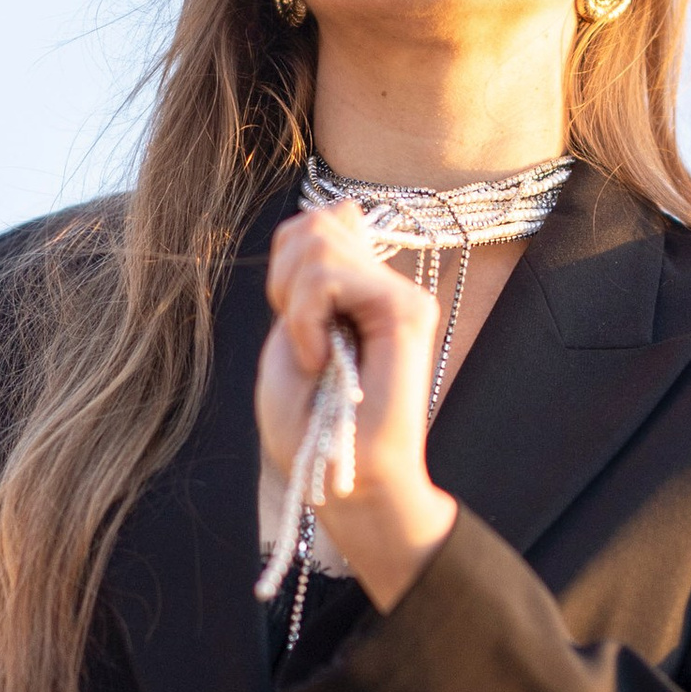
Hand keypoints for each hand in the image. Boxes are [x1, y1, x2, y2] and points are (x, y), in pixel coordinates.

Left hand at [259, 203, 460, 609]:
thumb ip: (310, 274)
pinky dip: (306, 318)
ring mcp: (401, 296)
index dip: (283, 265)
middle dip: (283, 280)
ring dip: (294, 303)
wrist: (345, 484)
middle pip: (314, 223)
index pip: (315, 223)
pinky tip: (321, 358)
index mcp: (358, 289)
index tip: (291, 323)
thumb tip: (345, 207)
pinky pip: (332, 274)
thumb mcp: (292, 334)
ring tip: (314, 354)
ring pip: (319, 241)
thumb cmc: (311, 426)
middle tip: (302, 342)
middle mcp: (386, 285)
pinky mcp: (406, 312)